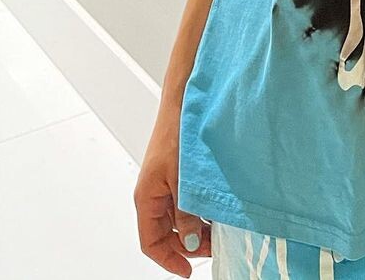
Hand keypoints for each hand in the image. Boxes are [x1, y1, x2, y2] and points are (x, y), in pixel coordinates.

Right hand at [133, 104, 212, 275]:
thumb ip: (186, 212)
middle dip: (188, 245)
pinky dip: (199, 211)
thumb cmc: (176, 133)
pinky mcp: (177, 174)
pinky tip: (215, 210)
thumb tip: (191, 242)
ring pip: (178, 218)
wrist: (184, 101)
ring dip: (196, 228)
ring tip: (218, 230)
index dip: (169, 259)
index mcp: (146, 198)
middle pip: (166, 233)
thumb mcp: (182, 179)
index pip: (151, 242)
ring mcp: (165, 184)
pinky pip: (185, 202)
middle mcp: (153, 194)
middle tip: (213, 247)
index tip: (189, 270)